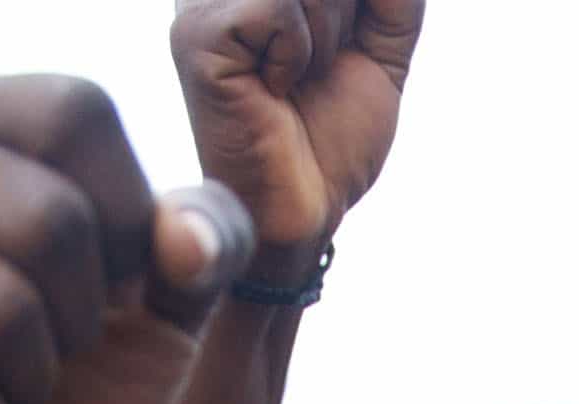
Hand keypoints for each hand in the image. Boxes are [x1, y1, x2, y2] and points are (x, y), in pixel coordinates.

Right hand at [0, 79, 254, 403]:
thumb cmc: (84, 388)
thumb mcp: (172, 310)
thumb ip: (207, 247)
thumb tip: (186, 238)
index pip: (73, 116)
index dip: (128, 221)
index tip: (110, 281)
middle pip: (44, 215)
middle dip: (82, 319)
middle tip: (53, 355)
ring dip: (33, 384)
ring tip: (8, 393)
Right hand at [170, 0, 421, 253]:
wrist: (305, 208)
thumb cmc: (334, 133)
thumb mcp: (381, 40)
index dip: (349, 8)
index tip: (339, 50)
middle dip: (345, 11)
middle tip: (322, 64)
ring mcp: (204, 2)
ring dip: (327, 31)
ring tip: (300, 75)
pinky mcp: (197, 33)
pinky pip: (278, 6)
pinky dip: (299, 51)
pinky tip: (276, 87)